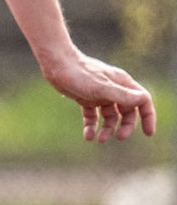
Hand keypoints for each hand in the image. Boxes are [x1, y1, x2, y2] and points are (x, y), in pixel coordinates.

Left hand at [40, 50, 157, 141]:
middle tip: (120, 137)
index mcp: (122, 84)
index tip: (148, 133)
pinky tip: (88, 136)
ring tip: (99, 140)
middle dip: (126, 126)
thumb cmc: (79, 73)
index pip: (143, 101)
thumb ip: (122, 95)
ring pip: (110, 116)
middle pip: (128, 112)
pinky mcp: (85, 98)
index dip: (148, 117)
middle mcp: (114, 89)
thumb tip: (143, 100)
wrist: (56, 64)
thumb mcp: (101, 87)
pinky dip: (91, 126)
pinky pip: (92, 116)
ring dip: (107, 129)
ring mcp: (99, 94)